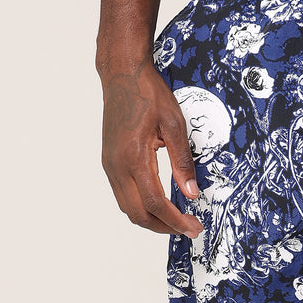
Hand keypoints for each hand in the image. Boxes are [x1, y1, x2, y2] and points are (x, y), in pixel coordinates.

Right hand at [100, 61, 203, 238]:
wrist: (122, 74)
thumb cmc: (148, 94)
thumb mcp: (175, 125)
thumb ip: (183, 162)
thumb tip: (192, 192)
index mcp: (134, 157)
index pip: (155, 203)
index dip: (175, 221)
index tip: (193, 227)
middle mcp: (117, 165)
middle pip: (138, 214)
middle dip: (164, 227)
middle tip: (188, 228)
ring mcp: (110, 165)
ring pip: (128, 208)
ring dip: (151, 220)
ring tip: (176, 221)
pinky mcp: (109, 162)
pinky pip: (122, 196)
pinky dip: (140, 207)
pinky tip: (158, 205)